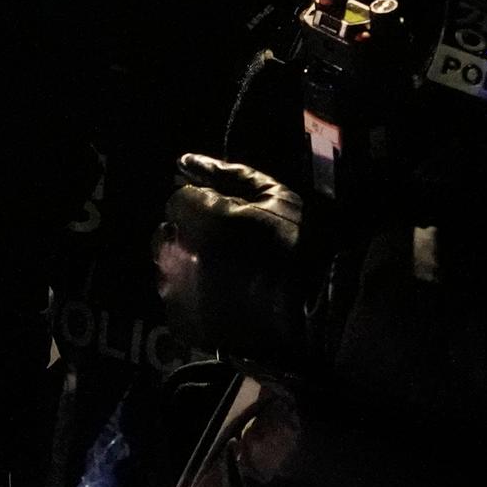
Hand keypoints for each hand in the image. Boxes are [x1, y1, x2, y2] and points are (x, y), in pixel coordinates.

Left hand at [156, 153, 316, 365]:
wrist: (319, 309)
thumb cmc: (300, 244)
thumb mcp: (273, 196)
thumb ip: (225, 174)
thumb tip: (185, 162)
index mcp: (198, 219)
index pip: (179, 201)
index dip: (205, 207)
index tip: (231, 219)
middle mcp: (177, 256)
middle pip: (167, 236)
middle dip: (191, 237)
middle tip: (230, 249)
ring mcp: (177, 294)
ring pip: (169, 270)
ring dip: (190, 268)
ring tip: (231, 277)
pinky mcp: (184, 324)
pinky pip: (177, 302)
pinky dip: (194, 300)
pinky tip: (226, 300)